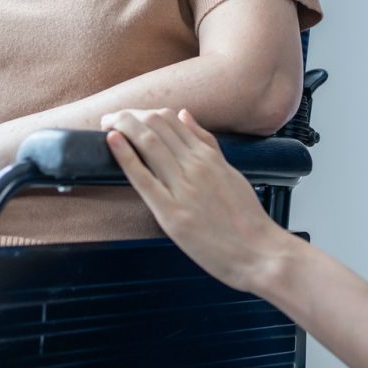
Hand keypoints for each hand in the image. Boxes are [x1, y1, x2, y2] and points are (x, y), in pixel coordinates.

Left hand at [103, 107, 290, 291]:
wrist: (261, 253)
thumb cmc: (247, 220)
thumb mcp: (230, 172)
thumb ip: (207, 144)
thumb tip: (185, 115)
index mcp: (209, 157)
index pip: (171, 120)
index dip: (145, 113)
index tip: (129, 115)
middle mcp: (195, 166)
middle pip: (156, 126)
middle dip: (128, 116)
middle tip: (111, 118)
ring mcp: (184, 189)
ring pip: (149, 143)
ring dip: (123, 126)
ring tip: (107, 123)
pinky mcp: (172, 214)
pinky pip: (144, 178)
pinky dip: (125, 156)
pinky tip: (112, 141)